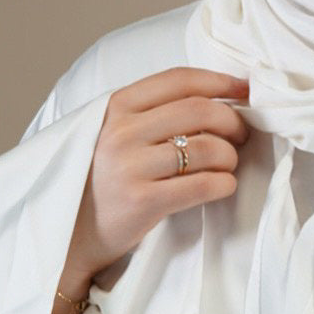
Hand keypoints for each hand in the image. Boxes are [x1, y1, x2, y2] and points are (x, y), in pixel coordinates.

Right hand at [57, 67, 250, 299]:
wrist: (69, 233)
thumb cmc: (102, 179)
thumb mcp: (113, 132)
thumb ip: (152, 113)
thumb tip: (218, 98)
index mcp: (116, 107)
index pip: (179, 79)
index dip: (220, 81)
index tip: (244, 89)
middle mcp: (121, 132)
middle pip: (200, 110)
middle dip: (233, 120)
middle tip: (242, 135)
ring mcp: (130, 167)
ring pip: (207, 148)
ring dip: (230, 156)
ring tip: (227, 165)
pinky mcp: (143, 201)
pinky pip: (203, 185)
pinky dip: (224, 184)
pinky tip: (222, 186)